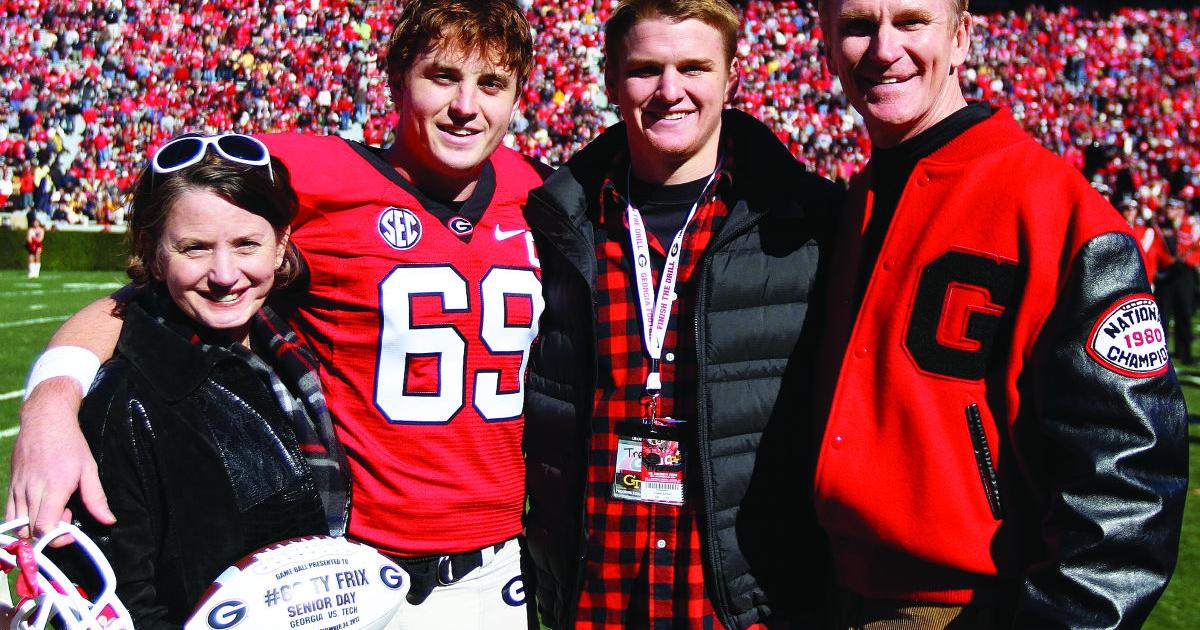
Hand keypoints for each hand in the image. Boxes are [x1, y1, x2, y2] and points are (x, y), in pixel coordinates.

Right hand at [6, 378, 113, 544]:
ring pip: (16, 525)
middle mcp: (31, 491)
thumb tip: (108, 520)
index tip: (70, 529)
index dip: (56, 537)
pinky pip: (9, 513)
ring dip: (33, 527)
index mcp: (53, 488)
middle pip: (29, 531)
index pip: (43, 528)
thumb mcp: (89, 468)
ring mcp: (17, 488)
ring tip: (51, 510)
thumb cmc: (70, 444)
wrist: (45, 421)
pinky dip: (21, 519)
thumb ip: (96, 498)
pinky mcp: (10, 485)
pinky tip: (39, 506)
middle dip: (47, 533)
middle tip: (64, 515)